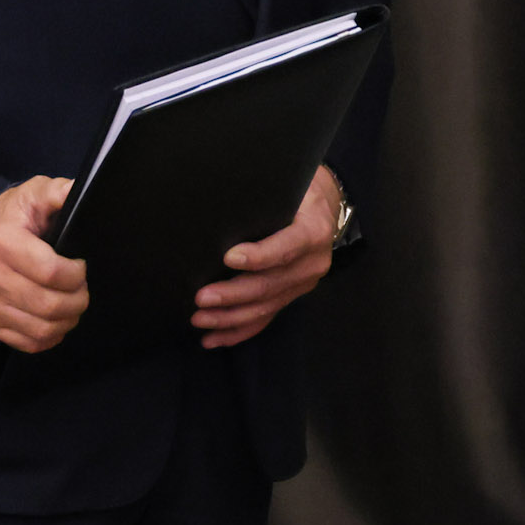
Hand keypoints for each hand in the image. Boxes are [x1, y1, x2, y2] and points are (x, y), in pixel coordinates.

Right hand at [0, 176, 89, 352]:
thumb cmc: (17, 214)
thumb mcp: (36, 192)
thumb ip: (58, 191)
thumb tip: (78, 190)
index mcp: (2, 240)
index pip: (51, 272)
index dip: (77, 274)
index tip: (81, 265)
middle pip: (47, 305)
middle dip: (78, 300)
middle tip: (83, 289)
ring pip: (39, 328)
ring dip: (67, 320)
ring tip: (74, 304)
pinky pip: (26, 342)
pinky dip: (49, 336)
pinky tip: (57, 320)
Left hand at [192, 166, 340, 350]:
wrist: (324, 206)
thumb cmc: (298, 191)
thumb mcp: (289, 185)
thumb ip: (266, 196)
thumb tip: (224, 199)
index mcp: (313, 231)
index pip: (287, 247)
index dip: (258, 256)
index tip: (227, 257)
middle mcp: (312, 262)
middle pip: (271, 284)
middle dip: (233, 294)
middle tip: (200, 298)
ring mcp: (303, 283)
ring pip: (266, 307)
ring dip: (230, 317)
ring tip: (199, 319)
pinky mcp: (292, 295)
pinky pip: (266, 318)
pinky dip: (239, 331)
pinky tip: (213, 339)